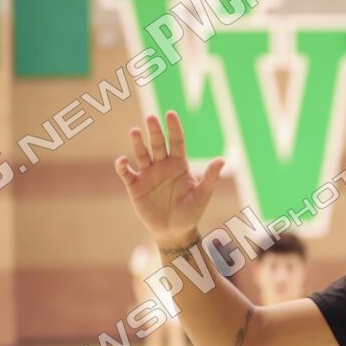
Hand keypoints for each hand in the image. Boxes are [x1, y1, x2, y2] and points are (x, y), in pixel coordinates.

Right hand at [114, 111, 224, 244]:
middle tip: (151, 118)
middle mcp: (162, 165)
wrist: (175, 231)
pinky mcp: (135, 186)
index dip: (174, 128)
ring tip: (134, 132)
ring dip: (138, 143)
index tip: (170, 114)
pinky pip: (127, 174)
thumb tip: (222, 160)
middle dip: (154, 131)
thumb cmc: (191, 212)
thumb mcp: (202, 195)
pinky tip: (123, 161)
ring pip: (141, 154)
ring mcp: (147, 174)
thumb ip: (210, 178)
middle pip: (158, 144)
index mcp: (179, 164)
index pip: (177, 142)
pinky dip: (123, 167)